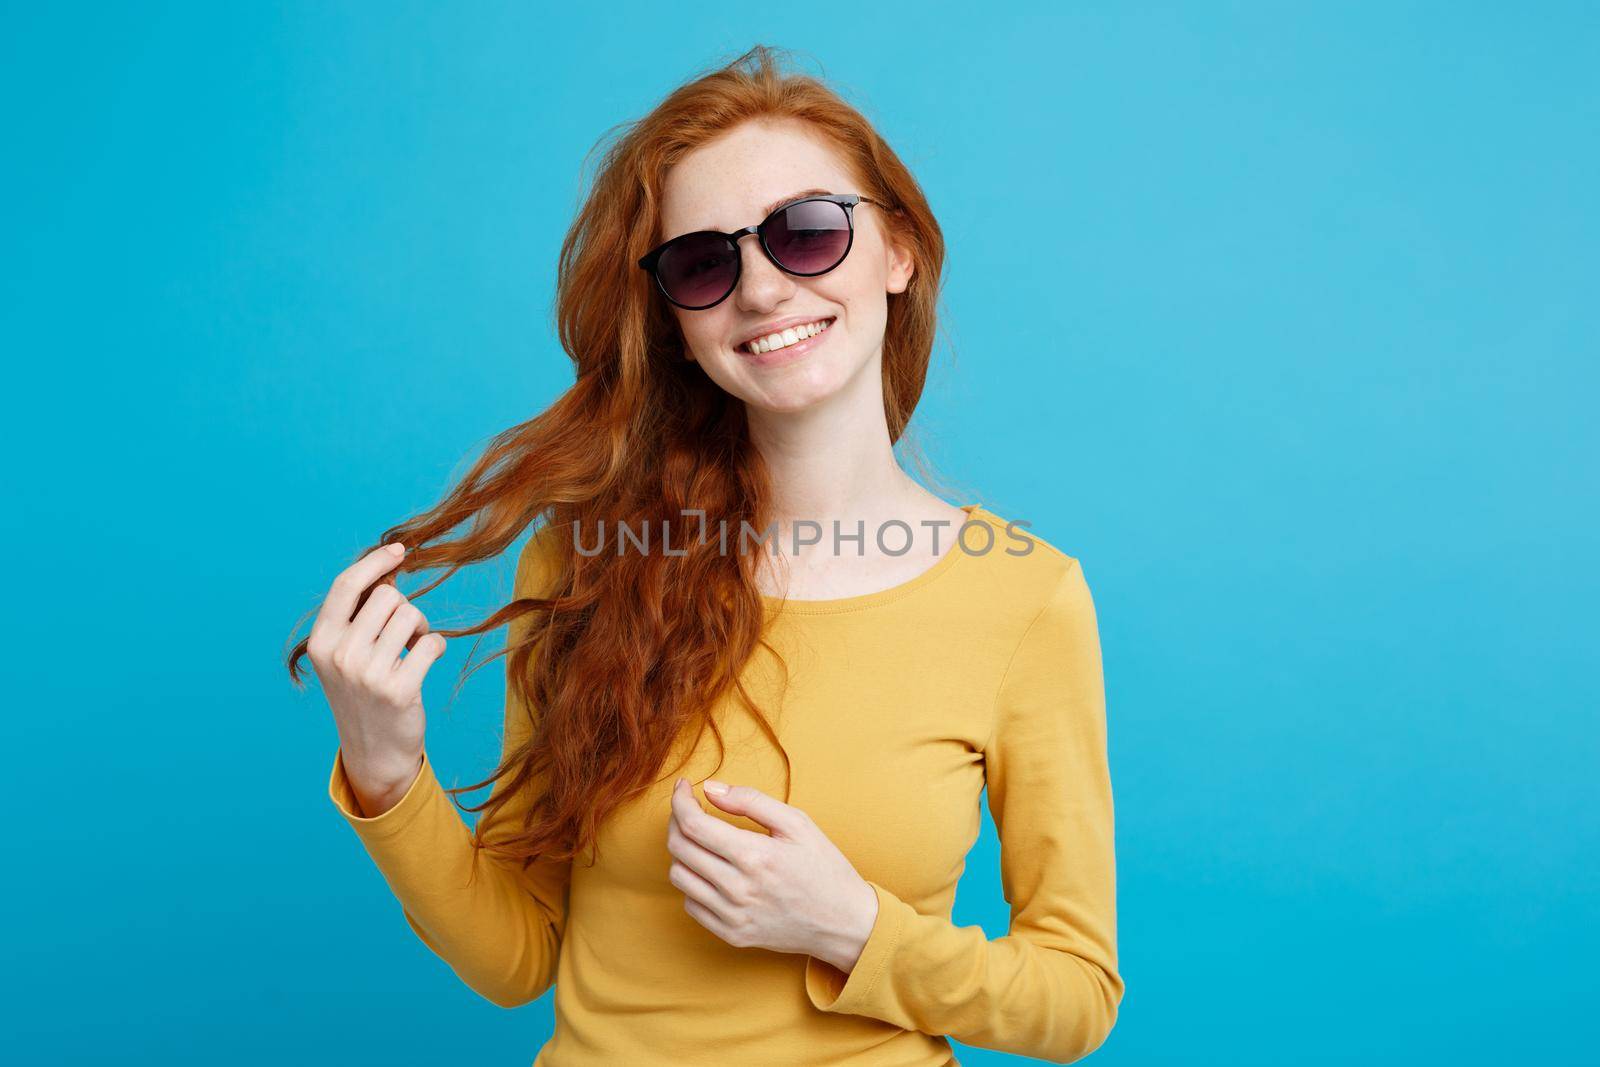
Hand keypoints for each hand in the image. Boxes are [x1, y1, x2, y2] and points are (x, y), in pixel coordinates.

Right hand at [307, 542, 446, 813]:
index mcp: (321, 641)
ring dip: (421, 627)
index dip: (375, 562)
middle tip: (404, 633)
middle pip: (387, 597)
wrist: (373, 751)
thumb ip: (357, 617)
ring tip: (412, 649)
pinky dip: (435, 647)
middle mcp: (340, 655)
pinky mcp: (398, 689)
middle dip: (403, 608)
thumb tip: (389, 573)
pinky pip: (432, 642)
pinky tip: (426, 662)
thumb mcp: (344, 655)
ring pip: (411, 615)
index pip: (347, 585)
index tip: (399, 551)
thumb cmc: (363, 693)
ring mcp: (367, 673)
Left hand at [666, 777, 878, 971]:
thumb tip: (710, 789)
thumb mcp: (797, 823)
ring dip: (681, 851)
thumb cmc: (823, 868)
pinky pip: (691, 904)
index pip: (693, 825)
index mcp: (754, 856)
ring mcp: (733, 916)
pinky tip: (710, 869)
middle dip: (677, 820)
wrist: (844, 922)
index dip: (680, 801)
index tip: (684, 788)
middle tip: (690, 809)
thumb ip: (751, 800)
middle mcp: (738, 889)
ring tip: (700, 839)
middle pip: (679, 848)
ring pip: (679, 877)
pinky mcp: (732, 935)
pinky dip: (693, 881)